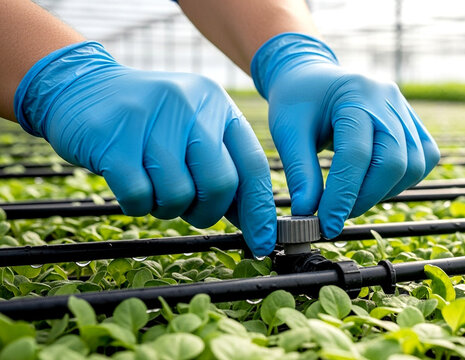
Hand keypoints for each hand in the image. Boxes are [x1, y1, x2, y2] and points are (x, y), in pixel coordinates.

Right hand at [14, 41, 275, 255]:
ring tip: (152, 186)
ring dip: (165, 207)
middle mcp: (191, 105)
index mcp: (218, 106)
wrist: (81, 87)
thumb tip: (253, 222)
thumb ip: (222, 169)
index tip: (262, 243)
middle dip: (206, 212)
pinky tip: (129, 184)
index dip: (260, 210)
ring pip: (178, 195)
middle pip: (220, 184)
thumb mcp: (192, 131)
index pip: (253, 165)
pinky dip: (136, 205)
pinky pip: (139, 196)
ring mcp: (152, 118)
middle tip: (188, 209)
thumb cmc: (147, 122)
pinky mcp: (114, 137)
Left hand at [251, 33, 439, 237]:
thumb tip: (307, 214)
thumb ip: (300, 173)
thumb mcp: (288, 132)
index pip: (356, 154)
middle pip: (393, 161)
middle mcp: (386, 99)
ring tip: (352, 199)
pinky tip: (374, 184)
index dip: (343, 196)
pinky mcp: (413, 122)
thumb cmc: (298, 102)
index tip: (326, 225)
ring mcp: (404, 109)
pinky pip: (424, 159)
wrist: (313, 77)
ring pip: (414, 165)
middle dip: (365, 198)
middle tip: (337, 214)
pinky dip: (402, 180)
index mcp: (353, 95)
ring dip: (384, 192)